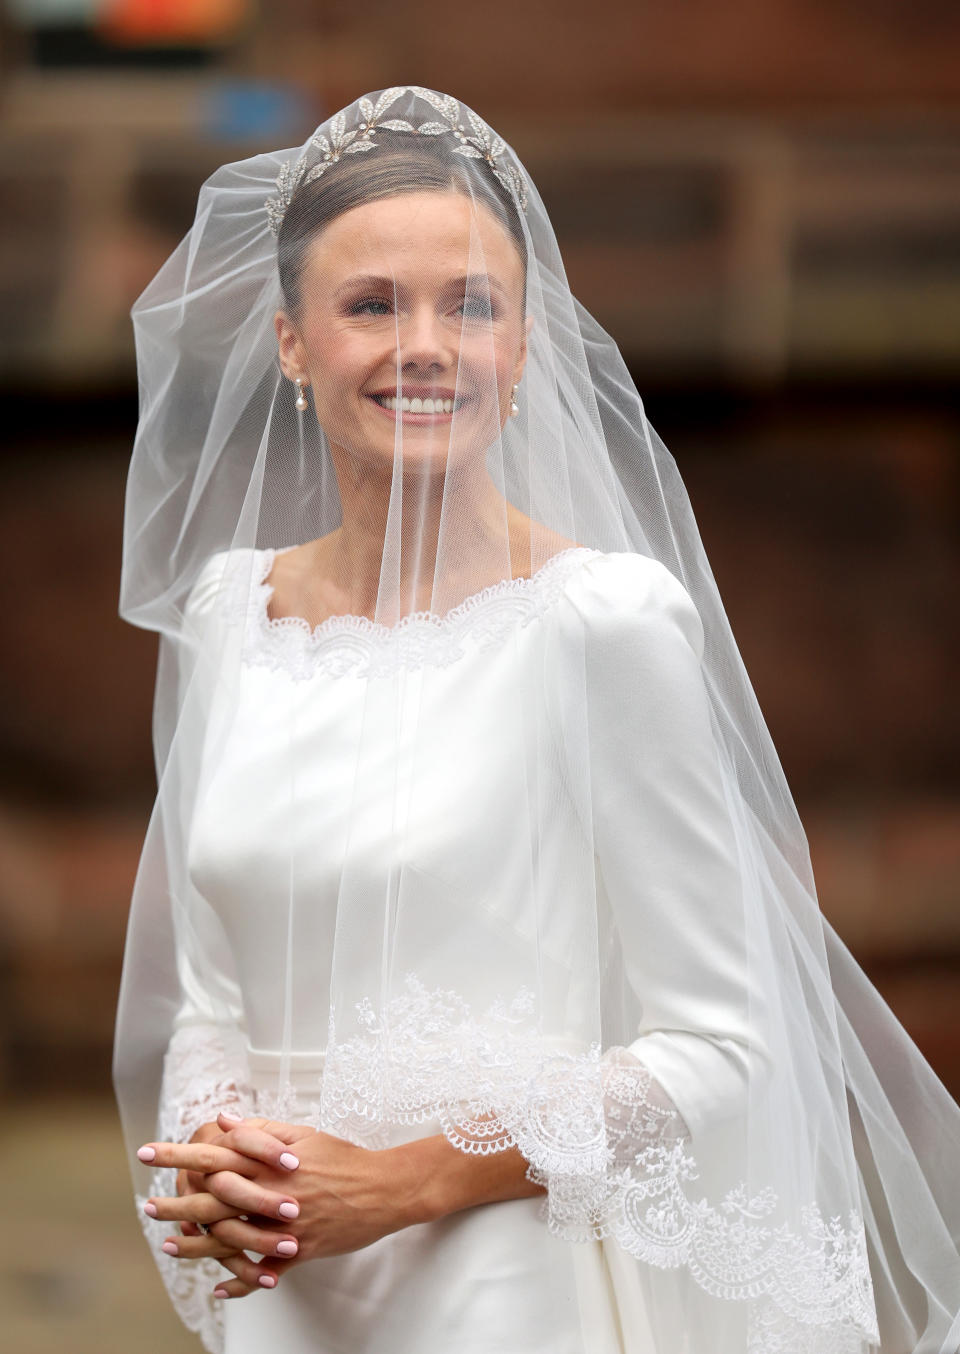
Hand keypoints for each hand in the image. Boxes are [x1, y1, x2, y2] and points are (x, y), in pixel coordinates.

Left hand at [141, 1113, 425, 1297]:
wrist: (384, 1189)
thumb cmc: (344, 1157)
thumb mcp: (304, 1135)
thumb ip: (261, 1130)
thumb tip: (225, 1121)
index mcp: (270, 1162)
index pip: (213, 1155)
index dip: (178, 1155)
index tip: (149, 1152)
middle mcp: (271, 1194)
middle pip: (213, 1201)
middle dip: (177, 1203)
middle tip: (147, 1206)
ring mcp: (284, 1226)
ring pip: (231, 1239)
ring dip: (197, 1244)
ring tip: (170, 1245)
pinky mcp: (300, 1250)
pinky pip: (263, 1270)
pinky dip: (240, 1280)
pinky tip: (218, 1285)